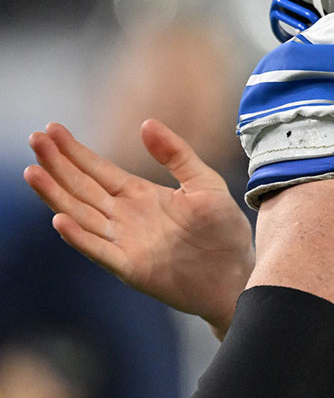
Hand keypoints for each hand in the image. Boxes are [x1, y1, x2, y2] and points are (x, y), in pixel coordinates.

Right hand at [23, 120, 254, 336]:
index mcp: (141, 195)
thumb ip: (177, 155)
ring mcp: (124, 242)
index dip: (75, 151)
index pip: (99, 170)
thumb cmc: (223, 231)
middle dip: (58, 164)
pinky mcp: (130, 267)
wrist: (237, 275)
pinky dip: (78, 236)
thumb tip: (146, 123)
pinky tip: (59, 219)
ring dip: (56, 195)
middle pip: (83, 187)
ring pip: (81, 215)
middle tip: (35, 139)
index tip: (50, 129)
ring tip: (33, 171)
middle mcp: (125, 217)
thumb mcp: (205, 184)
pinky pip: (98, 250)